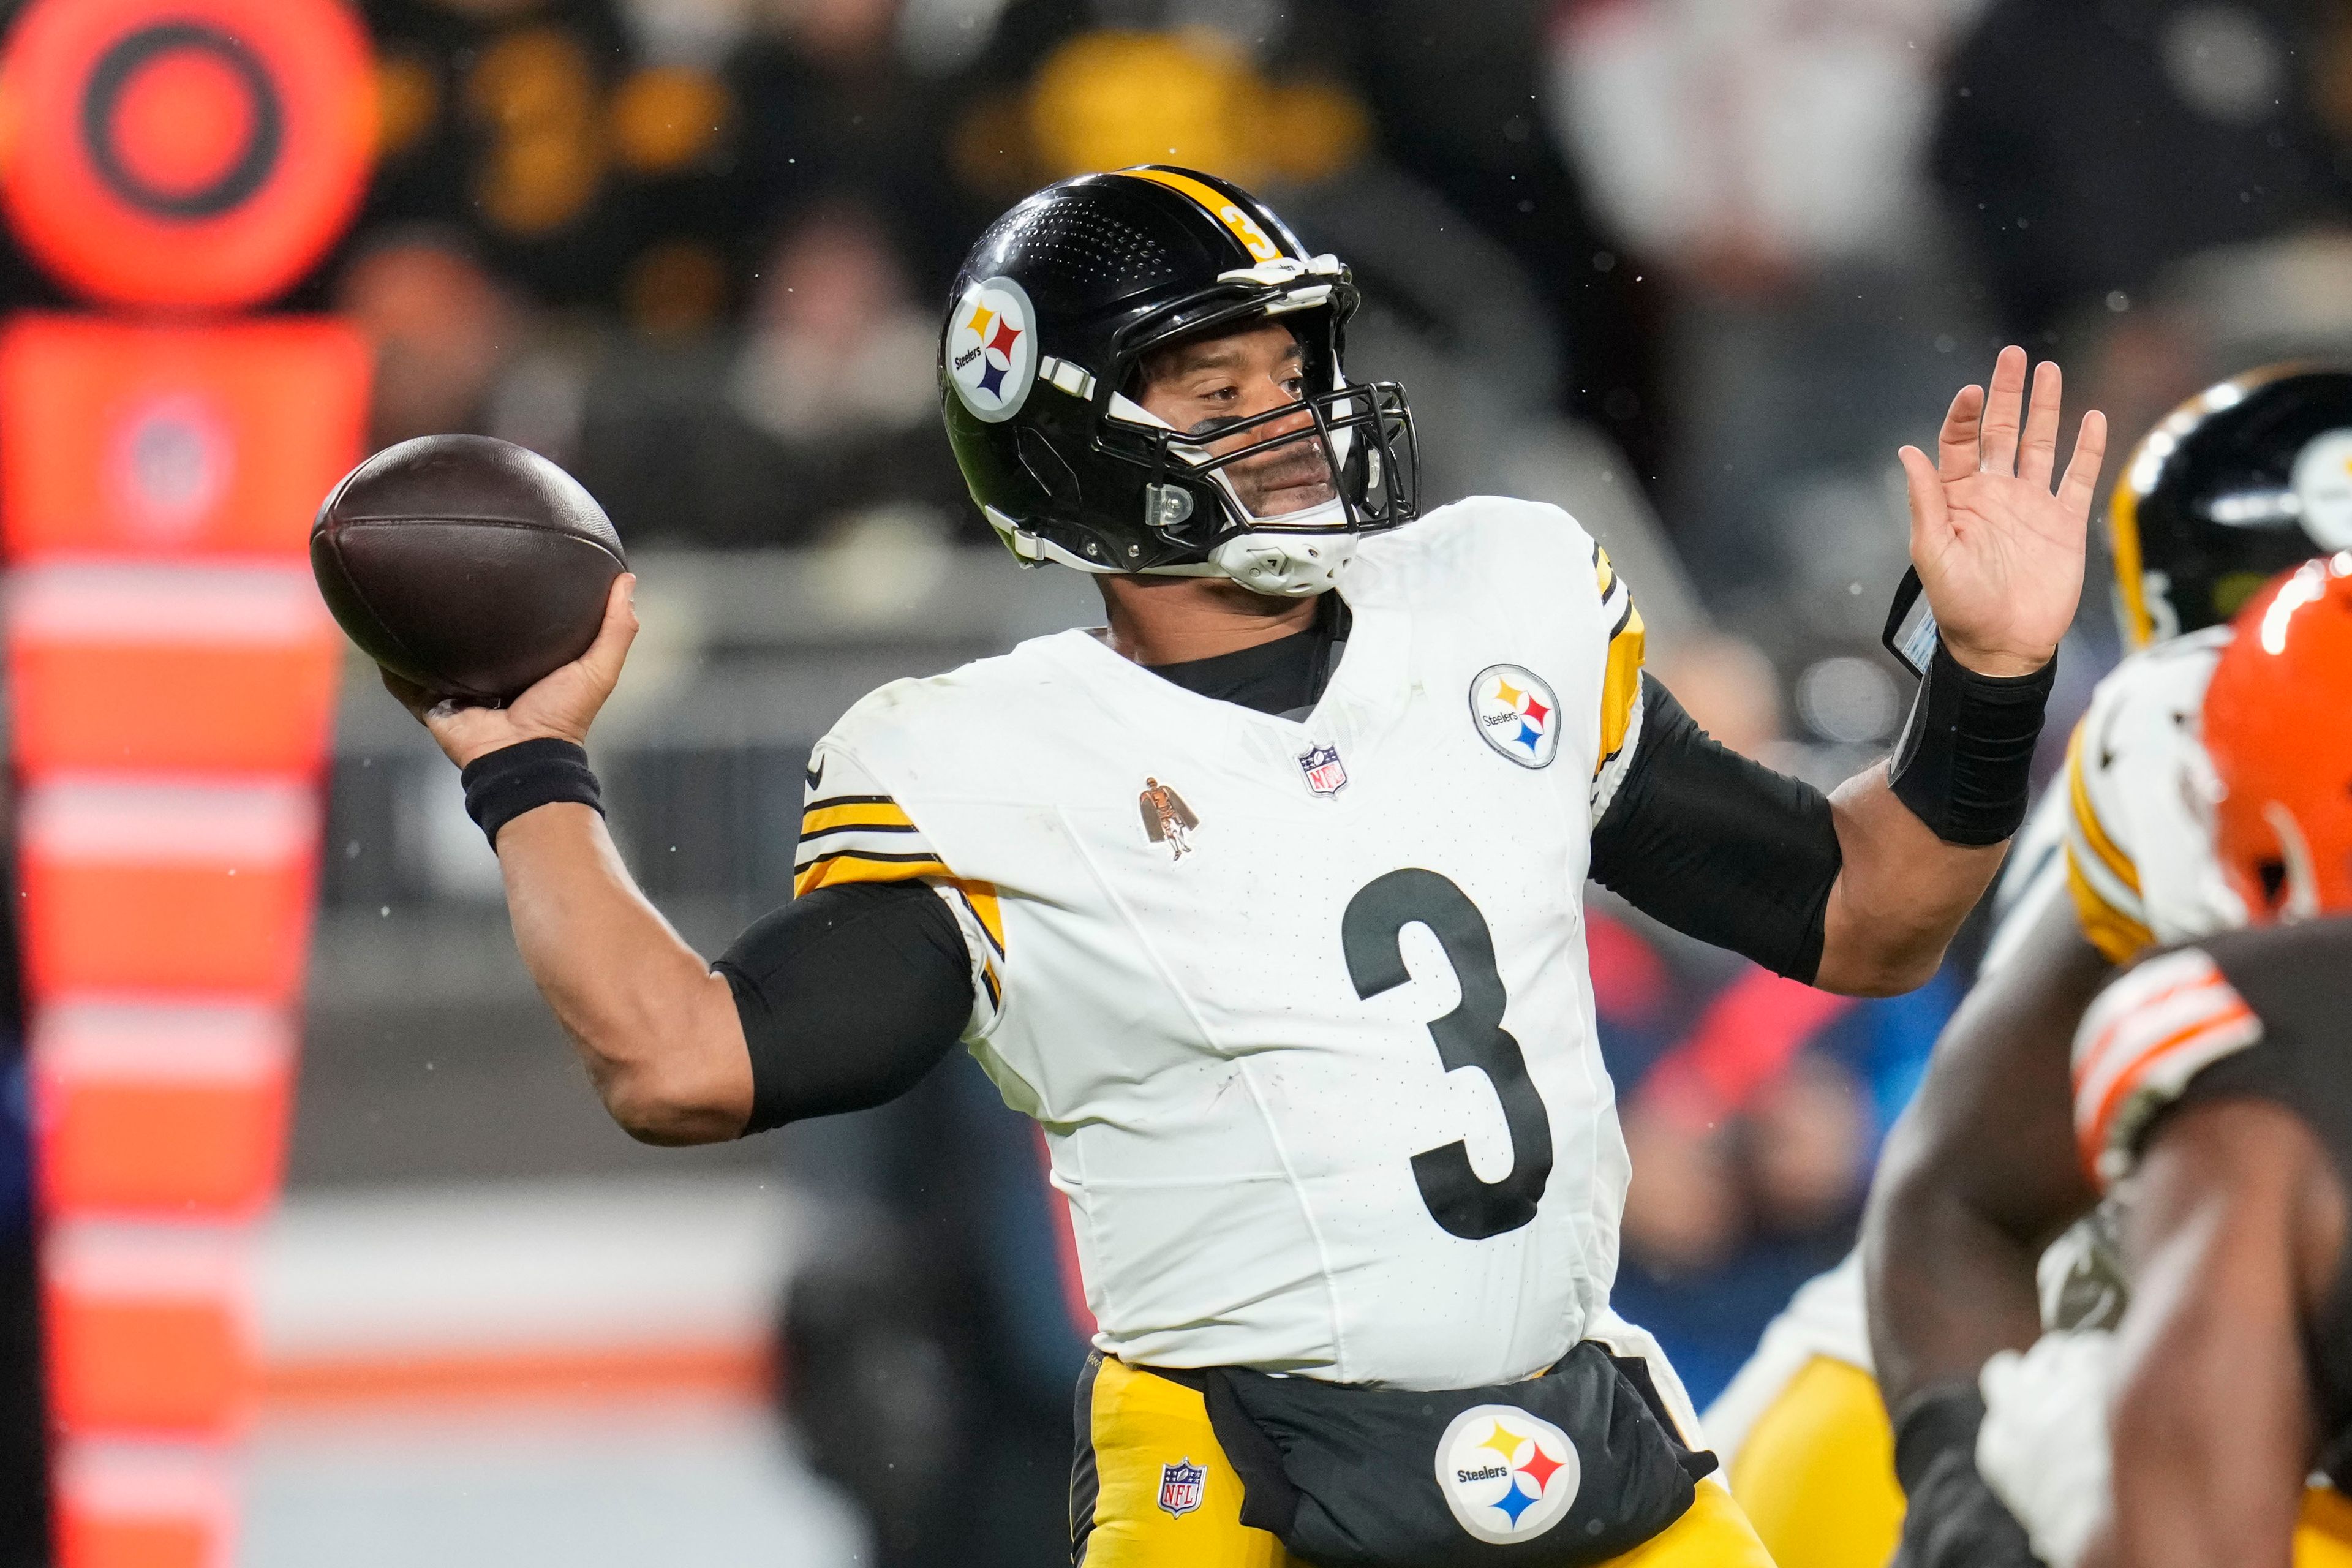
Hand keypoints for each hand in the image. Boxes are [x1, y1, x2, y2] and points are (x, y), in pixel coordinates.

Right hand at [384, 573, 638, 767]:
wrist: (524, 755)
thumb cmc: (563, 717)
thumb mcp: (598, 668)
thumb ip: (616, 628)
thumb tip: (626, 579)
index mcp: (525, 667)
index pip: (517, 629)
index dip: (514, 603)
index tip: (507, 567)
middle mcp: (489, 677)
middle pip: (470, 639)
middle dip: (459, 613)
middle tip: (449, 573)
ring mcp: (459, 692)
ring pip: (434, 656)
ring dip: (419, 635)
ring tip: (405, 595)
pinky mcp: (433, 705)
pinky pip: (404, 683)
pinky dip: (389, 664)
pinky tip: (374, 637)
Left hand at [1900, 347, 2107, 677]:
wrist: (2004, 646)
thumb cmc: (1960, 606)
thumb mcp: (1933, 553)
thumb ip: (1925, 501)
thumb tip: (1907, 452)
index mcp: (1958, 499)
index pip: (1959, 443)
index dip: (1963, 415)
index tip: (1970, 391)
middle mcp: (1995, 495)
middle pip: (2002, 432)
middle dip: (2006, 394)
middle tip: (2012, 355)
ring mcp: (2031, 506)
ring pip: (2041, 445)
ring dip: (2045, 410)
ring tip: (2049, 372)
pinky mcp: (2064, 524)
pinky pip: (2078, 478)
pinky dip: (2087, 449)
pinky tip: (2091, 418)